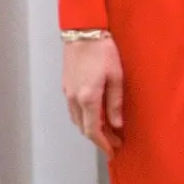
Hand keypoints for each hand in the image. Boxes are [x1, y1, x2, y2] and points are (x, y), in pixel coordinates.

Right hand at [62, 37, 123, 159]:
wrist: (83, 32)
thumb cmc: (103, 51)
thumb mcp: (116, 76)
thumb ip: (115, 103)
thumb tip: (117, 125)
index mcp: (88, 98)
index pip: (93, 131)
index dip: (103, 144)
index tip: (113, 151)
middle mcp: (74, 99)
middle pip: (84, 127)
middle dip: (99, 138)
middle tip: (115, 141)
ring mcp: (68, 92)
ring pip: (77, 119)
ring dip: (91, 128)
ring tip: (108, 130)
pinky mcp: (66, 85)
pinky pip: (74, 109)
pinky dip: (85, 117)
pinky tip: (95, 114)